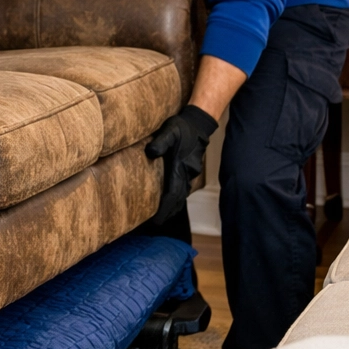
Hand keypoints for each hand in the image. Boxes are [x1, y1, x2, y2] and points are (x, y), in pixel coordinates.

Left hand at [144, 105, 218, 224]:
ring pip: (182, 195)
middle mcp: (186, 173)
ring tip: (162, 217)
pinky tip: (171, 201)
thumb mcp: (169, 131)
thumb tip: (150, 153)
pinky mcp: (188, 170)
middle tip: (156, 224)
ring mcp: (189, 173)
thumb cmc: (182, 127)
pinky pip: (183, 188)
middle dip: (168, 213)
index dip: (165, 209)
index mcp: (180, 167)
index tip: (156, 221)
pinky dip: (177, 198)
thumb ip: (160, 142)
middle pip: (178, 200)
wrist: (198, 124)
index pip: (172, 194)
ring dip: (173, 207)